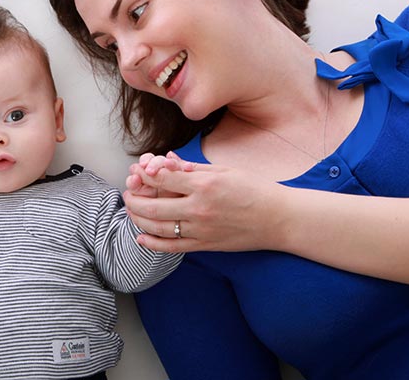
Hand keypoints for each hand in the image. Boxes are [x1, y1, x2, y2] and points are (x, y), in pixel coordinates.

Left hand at [124, 155, 288, 253]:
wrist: (280, 219)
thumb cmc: (255, 189)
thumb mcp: (224, 170)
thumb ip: (192, 169)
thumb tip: (167, 161)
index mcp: (204, 185)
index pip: (162, 179)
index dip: (144, 174)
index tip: (138, 171)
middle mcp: (199, 209)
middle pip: (152, 207)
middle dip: (133, 199)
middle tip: (128, 193)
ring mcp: (201, 230)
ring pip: (157, 228)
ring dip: (138, 219)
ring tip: (131, 211)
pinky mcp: (205, 245)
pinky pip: (172, 247)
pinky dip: (152, 244)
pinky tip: (140, 237)